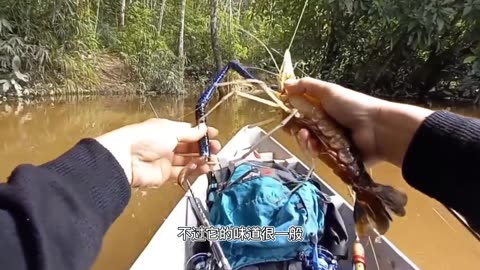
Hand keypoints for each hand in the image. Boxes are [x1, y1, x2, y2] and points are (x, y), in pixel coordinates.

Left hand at [95, 118, 220, 186]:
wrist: (126, 159)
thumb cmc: (143, 139)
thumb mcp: (171, 130)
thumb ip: (190, 132)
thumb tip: (202, 129)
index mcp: (166, 130)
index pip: (188, 132)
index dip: (201, 134)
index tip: (213, 134)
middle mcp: (166, 145)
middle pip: (190, 147)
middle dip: (204, 148)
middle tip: (216, 148)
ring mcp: (165, 161)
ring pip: (188, 161)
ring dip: (201, 160)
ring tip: (213, 160)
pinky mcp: (164, 175)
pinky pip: (183, 173)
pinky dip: (194, 171)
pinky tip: (203, 168)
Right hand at [284, 77, 432, 165]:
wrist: (376, 129)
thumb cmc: (352, 106)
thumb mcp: (329, 91)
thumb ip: (306, 86)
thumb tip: (284, 84)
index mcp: (322, 107)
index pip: (299, 111)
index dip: (289, 113)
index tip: (282, 114)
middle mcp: (324, 124)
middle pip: (300, 128)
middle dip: (294, 128)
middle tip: (295, 128)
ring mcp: (328, 140)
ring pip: (307, 142)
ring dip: (303, 140)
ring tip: (308, 137)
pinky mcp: (333, 155)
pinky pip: (317, 154)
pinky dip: (314, 150)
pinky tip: (316, 147)